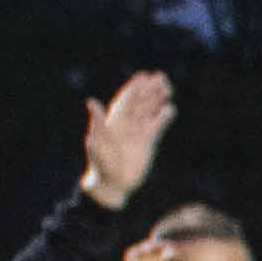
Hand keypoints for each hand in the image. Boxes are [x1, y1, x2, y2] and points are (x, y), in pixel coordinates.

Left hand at [79, 71, 173, 208]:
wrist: (113, 184)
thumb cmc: (101, 164)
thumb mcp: (97, 142)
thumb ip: (97, 122)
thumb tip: (91, 101)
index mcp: (113, 121)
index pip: (126, 100)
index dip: (134, 88)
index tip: (144, 76)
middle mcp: (126, 124)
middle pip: (140, 102)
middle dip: (149, 90)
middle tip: (161, 77)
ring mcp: (137, 133)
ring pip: (149, 111)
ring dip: (157, 100)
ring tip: (168, 88)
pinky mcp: (147, 143)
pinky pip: (157, 126)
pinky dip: (163, 117)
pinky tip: (171, 109)